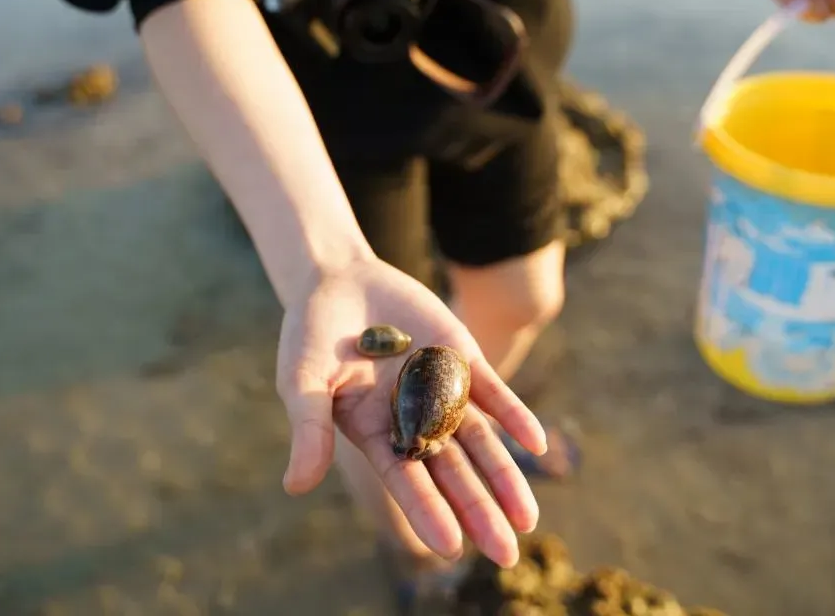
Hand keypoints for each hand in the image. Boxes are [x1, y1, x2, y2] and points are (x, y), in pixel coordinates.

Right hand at [275, 255, 547, 566]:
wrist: (339, 280)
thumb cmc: (310, 334)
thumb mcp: (303, 381)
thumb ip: (309, 429)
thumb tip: (296, 487)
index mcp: (375, 436)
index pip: (406, 482)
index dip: (429, 512)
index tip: (452, 546)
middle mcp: (413, 422)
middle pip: (453, 473)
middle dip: (479, 512)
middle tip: (507, 554)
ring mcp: (441, 392)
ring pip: (480, 442)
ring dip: (505, 478)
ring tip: (528, 519)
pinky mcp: (462, 359)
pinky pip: (494, 394)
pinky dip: (515, 417)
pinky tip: (538, 442)